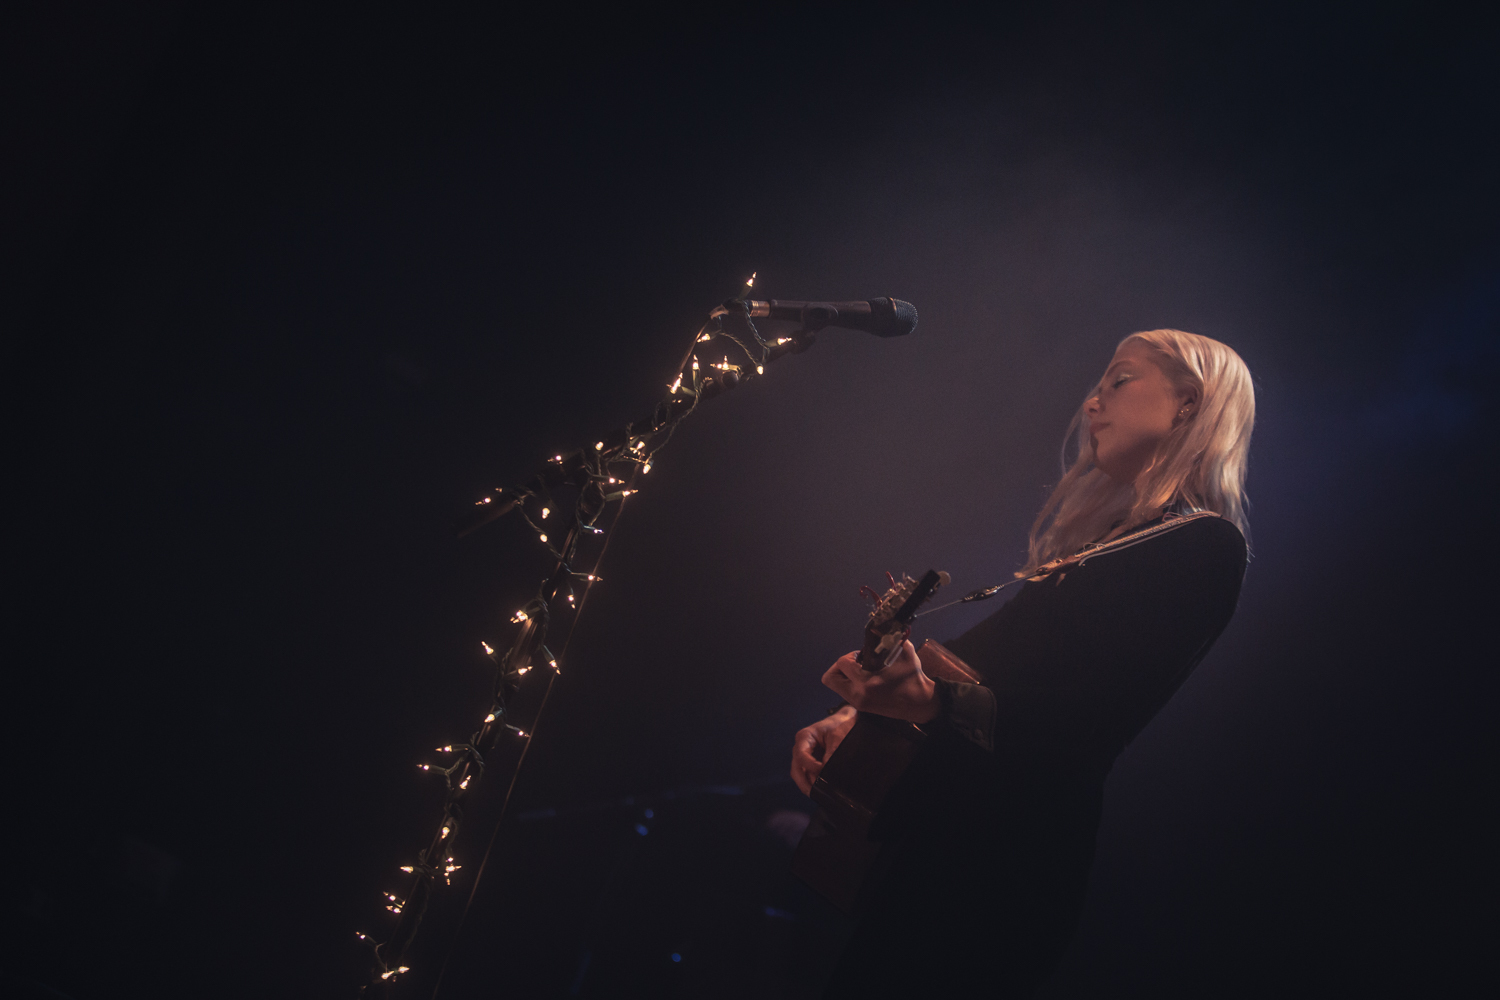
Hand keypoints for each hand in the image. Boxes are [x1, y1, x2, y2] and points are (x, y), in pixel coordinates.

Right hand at [791, 706, 855, 794]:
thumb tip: (825, 770)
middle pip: (796, 767)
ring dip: (807, 783)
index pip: (801, 755)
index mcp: (805, 737)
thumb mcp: (838, 738)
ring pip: (800, 772)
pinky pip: (808, 773)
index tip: (822, 771)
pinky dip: (812, 782)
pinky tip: (819, 790)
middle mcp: (801, 746)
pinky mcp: (812, 761)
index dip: (810, 766)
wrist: (848, 721)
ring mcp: (806, 755)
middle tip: (813, 793)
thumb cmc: (842, 725)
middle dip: (803, 781)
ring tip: (818, 794)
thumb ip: (831, 754)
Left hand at [820, 641, 938, 724]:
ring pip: (835, 686)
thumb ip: (890, 638)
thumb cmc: (913, 677)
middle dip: (840, 667)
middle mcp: (858, 694)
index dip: (850, 655)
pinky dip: (850, 683)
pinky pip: (844, 692)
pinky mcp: (861, 707)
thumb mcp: (904, 652)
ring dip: (844, 675)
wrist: (921, 703)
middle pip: (829, 678)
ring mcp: (858, 703)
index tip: (862, 655)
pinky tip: (866, 679)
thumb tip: (880, 626)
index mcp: (867, 682)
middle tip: (855, 664)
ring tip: (861, 671)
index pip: (841, 663)